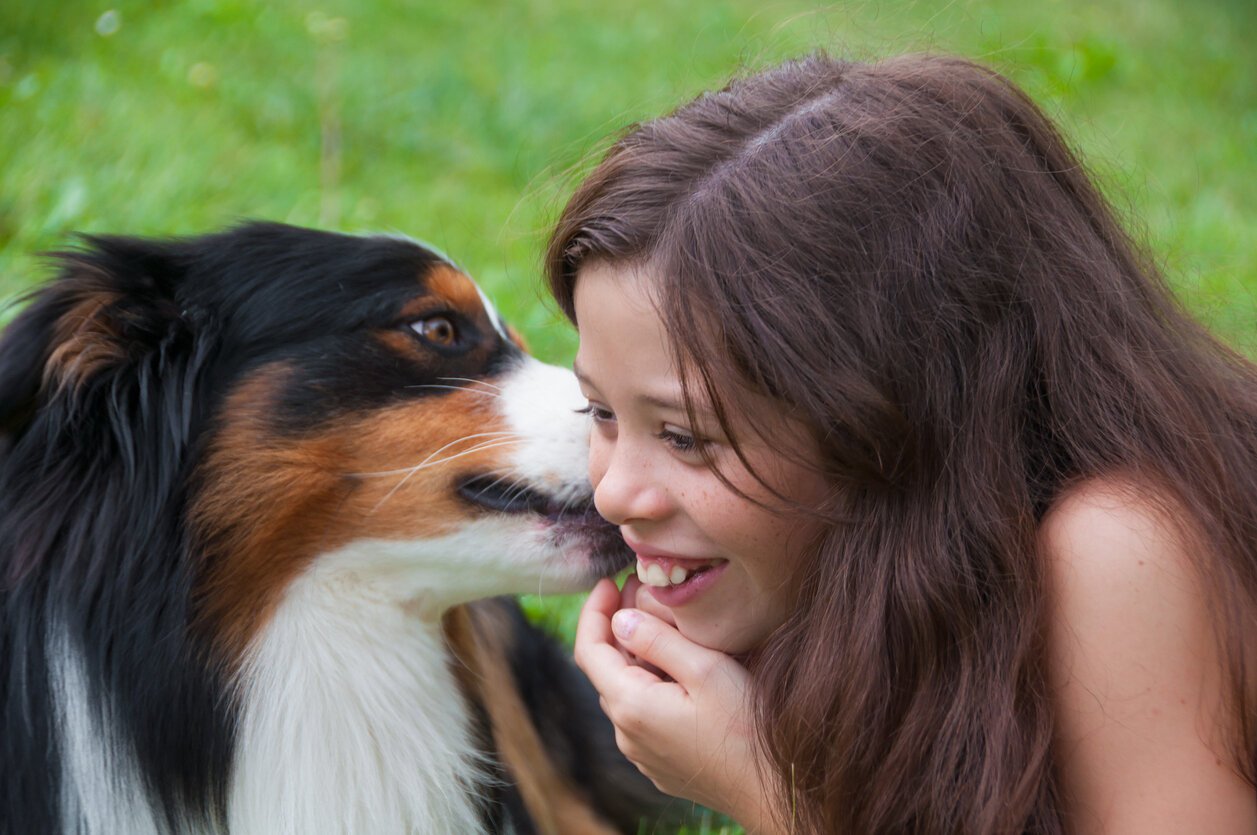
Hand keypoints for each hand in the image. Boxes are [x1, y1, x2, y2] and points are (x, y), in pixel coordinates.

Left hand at [574, 579, 781, 832]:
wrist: (771, 791)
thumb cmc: (745, 730)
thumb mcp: (706, 670)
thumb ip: (659, 640)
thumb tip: (622, 618)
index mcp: (630, 705)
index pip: (589, 649)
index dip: (594, 611)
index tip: (608, 581)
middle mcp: (626, 733)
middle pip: (607, 668)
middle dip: (618, 627)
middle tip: (642, 591)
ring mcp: (642, 751)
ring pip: (627, 690)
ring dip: (636, 655)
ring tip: (663, 623)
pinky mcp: (661, 761)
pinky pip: (643, 712)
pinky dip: (650, 682)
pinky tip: (679, 668)